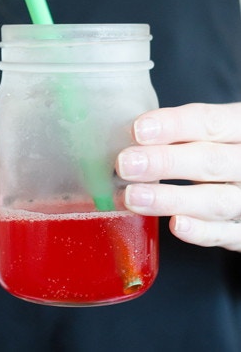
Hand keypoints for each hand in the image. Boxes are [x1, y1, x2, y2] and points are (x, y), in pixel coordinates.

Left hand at [116, 103, 240, 251]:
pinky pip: (225, 233)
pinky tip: (174, 224)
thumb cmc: (218, 150)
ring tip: (133, 196)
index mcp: (240, 128)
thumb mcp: (207, 132)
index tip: (138, 130)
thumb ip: (176, 133)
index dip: (174, 125)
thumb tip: (127, 139)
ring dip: (171, 199)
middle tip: (125, 164)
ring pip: (216, 200)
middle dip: (164, 162)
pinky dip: (201, 231)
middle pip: (211, 161)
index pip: (210, 123)